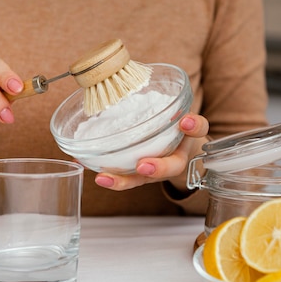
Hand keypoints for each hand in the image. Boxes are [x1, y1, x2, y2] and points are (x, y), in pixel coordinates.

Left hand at [94, 113, 208, 191]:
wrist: (178, 147)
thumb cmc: (176, 130)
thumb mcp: (184, 119)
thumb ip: (185, 115)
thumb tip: (168, 101)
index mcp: (188, 139)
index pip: (197, 131)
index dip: (193, 127)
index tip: (185, 121)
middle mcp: (172, 158)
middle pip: (170, 167)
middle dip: (157, 168)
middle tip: (143, 166)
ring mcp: (152, 168)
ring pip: (140, 179)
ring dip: (122, 180)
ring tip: (103, 178)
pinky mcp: (135, 174)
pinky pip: (121, 177)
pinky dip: (104, 174)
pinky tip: (83, 166)